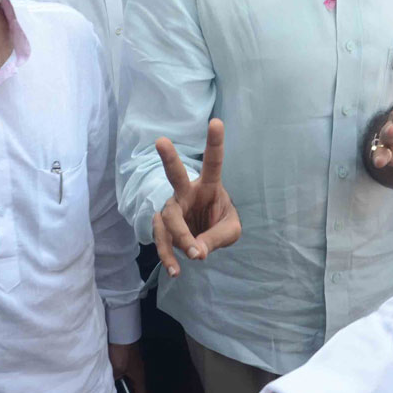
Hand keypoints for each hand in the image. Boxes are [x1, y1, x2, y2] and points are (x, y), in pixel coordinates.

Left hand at [109, 341, 147, 392]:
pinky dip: (117, 385)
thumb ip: (113, 382)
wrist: (119, 328)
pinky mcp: (123, 360)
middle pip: (135, 392)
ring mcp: (130, 366)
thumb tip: (108, 392)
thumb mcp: (116, 370)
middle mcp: (136, 372)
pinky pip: (121, 378)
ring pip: (127, 385)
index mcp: (139, 377)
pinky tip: (108, 387)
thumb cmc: (120, 351)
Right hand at [153, 119, 239, 276]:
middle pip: (175, 175)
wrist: (205, 239)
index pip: (213, 162)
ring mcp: (173, 208)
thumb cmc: (220, 224)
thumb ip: (216, 238)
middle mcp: (187, 192)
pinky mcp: (163, 227)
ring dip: (179, 237)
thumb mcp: (231, 231)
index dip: (214, 142)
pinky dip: (168, 256)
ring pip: (168, 218)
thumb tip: (196, 252)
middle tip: (161, 141)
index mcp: (210, 185)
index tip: (216, 122)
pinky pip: (161, 239)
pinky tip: (175, 269)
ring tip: (193, 254)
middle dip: (169, 158)